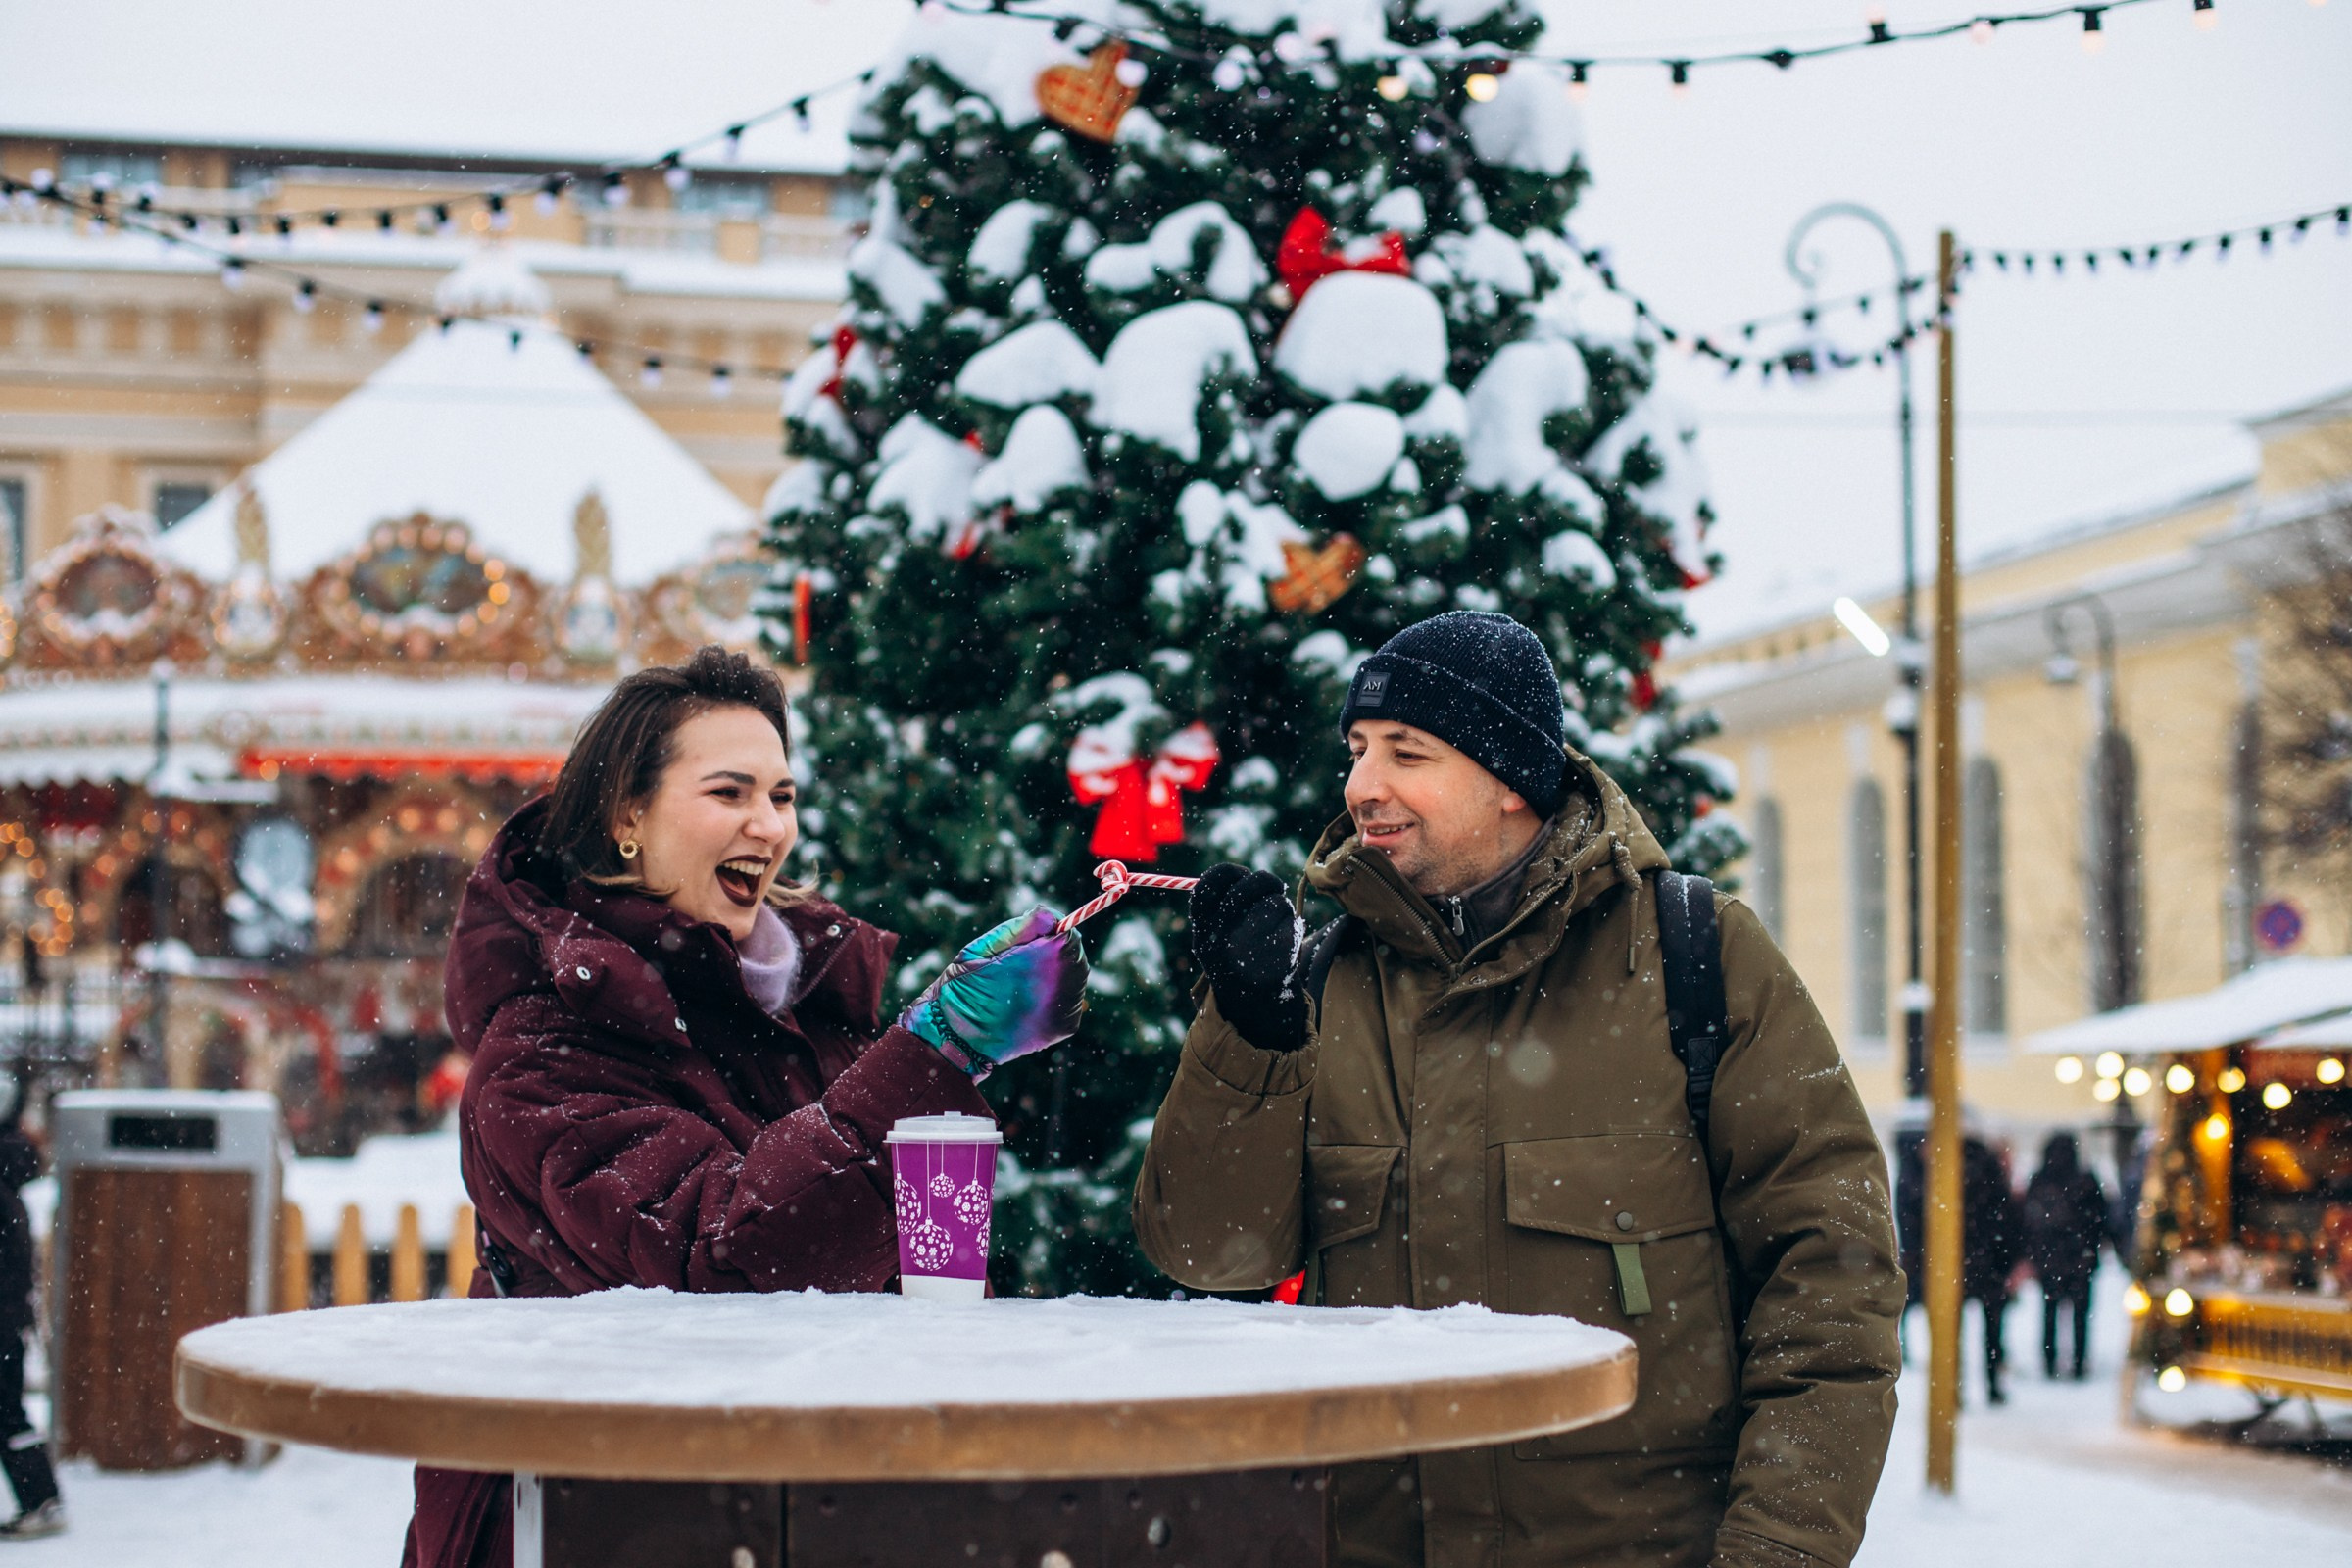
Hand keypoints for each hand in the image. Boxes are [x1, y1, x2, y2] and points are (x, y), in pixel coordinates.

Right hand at [900, 907, 1088, 1076]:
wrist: (958, 1040)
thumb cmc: (964, 988)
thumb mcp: (982, 948)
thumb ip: (1020, 928)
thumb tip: (1052, 917)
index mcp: (1037, 961)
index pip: (1067, 933)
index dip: (1053, 930)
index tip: (1035, 936)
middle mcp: (1057, 986)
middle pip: (1075, 954)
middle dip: (1057, 950)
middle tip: (1027, 959)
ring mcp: (1064, 1009)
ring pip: (1077, 976)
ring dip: (1059, 972)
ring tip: (1026, 982)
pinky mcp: (1065, 1026)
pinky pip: (1073, 1000)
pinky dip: (1058, 995)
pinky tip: (1032, 1000)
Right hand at [1188, 864, 1306, 1053]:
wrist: (1255, 1006)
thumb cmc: (1235, 960)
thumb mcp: (1215, 938)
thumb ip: (1222, 906)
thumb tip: (1242, 874)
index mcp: (1203, 934)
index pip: (1208, 885)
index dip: (1228, 873)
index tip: (1240, 875)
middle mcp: (1222, 942)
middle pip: (1249, 886)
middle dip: (1264, 881)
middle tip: (1271, 886)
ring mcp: (1252, 950)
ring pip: (1276, 901)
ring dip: (1279, 906)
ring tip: (1274, 925)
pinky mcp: (1280, 957)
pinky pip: (1292, 921)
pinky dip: (1291, 925)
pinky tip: (1284, 942)